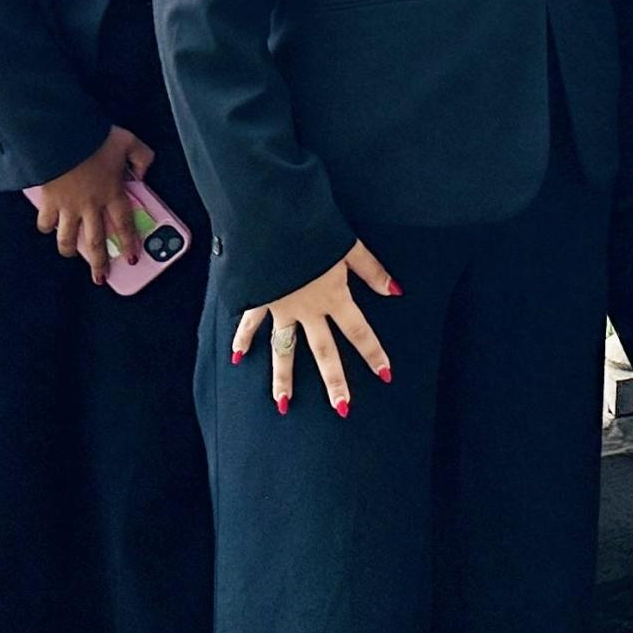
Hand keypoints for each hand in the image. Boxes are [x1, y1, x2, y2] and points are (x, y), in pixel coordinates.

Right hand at [33, 127, 151, 283]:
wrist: (61, 138)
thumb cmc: (95, 139)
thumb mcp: (129, 142)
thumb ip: (142, 157)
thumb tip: (145, 172)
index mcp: (112, 193)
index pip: (124, 224)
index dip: (129, 242)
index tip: (132, 257)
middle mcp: (90, 206)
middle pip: (96, 241)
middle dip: (99, 262)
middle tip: (100, 277)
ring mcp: (68, 207)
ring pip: (67, 239)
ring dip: (70, 250)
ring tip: (72, 254)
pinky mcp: (48, 203)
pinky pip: (46, 224)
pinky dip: (47, 228)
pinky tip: (50, 228)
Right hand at [231, 241, 398, 416]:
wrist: (271, 225)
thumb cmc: (314, 231)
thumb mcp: (349, 246)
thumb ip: (371, 270)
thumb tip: (395, 290)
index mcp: (333, 297)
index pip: (358, 331)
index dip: (373, 352)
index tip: (385, 375)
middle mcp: (307, 310)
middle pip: (323, 351)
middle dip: (334, 381)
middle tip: (341, 408)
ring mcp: (280, 308)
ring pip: (283, 349)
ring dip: (283, 377)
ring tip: (283, 404)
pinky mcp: (259, 299)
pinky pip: (250, 323)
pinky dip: (242, 337)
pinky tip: (238, 356)